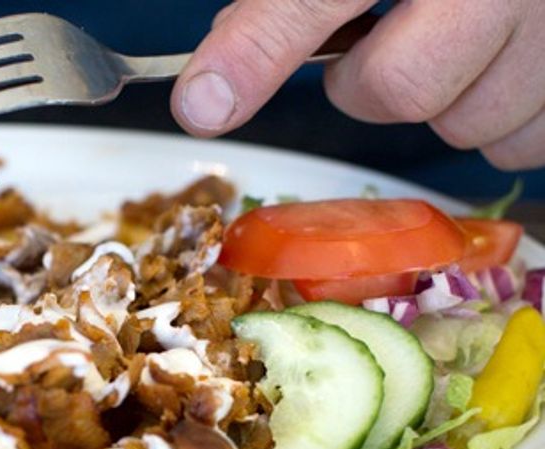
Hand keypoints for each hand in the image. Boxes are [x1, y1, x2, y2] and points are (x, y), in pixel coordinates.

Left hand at [173, 0, 544, 169]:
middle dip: (366, 84)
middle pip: (399, 87)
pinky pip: (523, 142)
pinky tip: (500, 63)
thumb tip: (214, 83)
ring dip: (442, 102)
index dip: (256, 50)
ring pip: (470, 124)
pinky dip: (501, 118)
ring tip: (454, 39)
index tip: (203, 103)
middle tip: (374, 44)